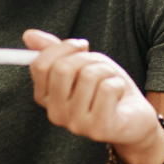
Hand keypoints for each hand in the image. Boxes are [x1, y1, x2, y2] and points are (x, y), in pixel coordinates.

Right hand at [24, 29, 163, 163]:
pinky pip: (108, 88)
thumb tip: (28, 35)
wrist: (134, 117)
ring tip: (110, 82)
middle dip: (87, 59)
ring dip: (106, 71)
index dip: (64, 48)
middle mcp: (55, 114)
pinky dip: (119, 84)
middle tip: (99, 66)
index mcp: (45, 97)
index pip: (41, 65)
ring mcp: (75, 124)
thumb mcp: (81, 63)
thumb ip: (54, 51)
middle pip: (63, 69)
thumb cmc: (104, 87)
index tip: (82, 47)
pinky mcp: (98, 128)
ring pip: (89, 76)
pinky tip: (119, 96)